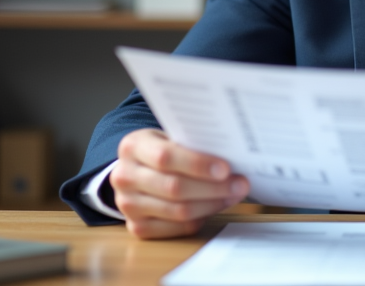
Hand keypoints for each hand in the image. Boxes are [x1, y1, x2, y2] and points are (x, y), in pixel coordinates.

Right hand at [110, 128, 249, 238]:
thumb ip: (192, 143)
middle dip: (213, 187)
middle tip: (240, 184)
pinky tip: (215, 206)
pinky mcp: (137, 227)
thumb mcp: (170, 137)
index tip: (226, 168)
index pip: (166, 157)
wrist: (137, 169)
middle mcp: (124, 176)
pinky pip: (177, 228)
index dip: (198, 164)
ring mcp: (128, 205)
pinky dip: (200, 218)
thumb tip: (232, 155)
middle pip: (174, 187)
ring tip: (234, 195)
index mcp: (132, 146)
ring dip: (212, 204)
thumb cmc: (162, 149)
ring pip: (178, 211)